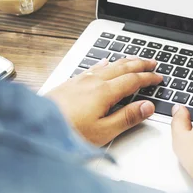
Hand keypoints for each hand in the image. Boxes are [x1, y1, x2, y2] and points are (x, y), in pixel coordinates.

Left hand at [46, 57, 161, 145]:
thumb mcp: (103, 131)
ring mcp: (81, 80)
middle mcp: (94, 81)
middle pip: (123, 67)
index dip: (148, 78)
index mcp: (105, 92)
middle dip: (140, 64)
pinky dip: (105, 63)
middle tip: (153, 62)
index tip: (159, 77)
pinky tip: (105, 62)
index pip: (133, 80)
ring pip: (109, 64)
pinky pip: (94, 67)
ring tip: (135, 59)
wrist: (34, 127)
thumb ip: (127, 117)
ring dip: (125, 61)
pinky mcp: (70, 83)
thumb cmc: (67, 132)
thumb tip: (147, 106)